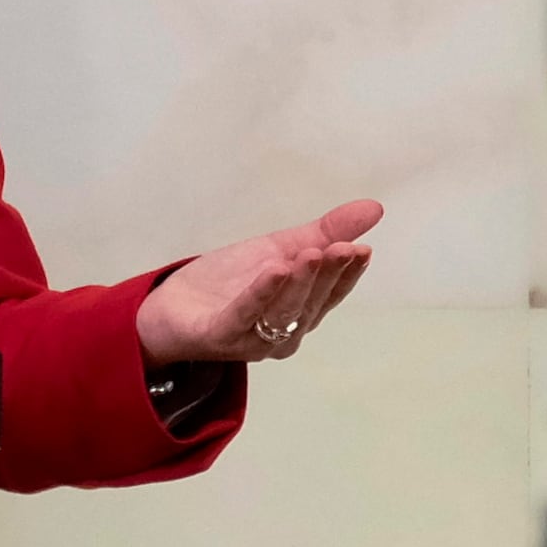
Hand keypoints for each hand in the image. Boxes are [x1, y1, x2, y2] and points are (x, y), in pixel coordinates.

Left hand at [137, 199, 383, 367]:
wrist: (171, 307)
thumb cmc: (229, 283)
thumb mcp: (280, 248)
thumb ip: (325, 232)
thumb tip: (374, 208)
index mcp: (301, 310)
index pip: (332, 292)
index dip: (348, 273)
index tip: (363, 249)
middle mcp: (283, 331)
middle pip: (311, 303)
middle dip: (327, 274)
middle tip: (340, 247)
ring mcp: (252, 338)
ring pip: (284, 312)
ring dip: (299, 284)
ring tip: (310, 254)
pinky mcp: (220, 335)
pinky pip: (244, 314)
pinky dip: (261, 293)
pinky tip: (274, 270)